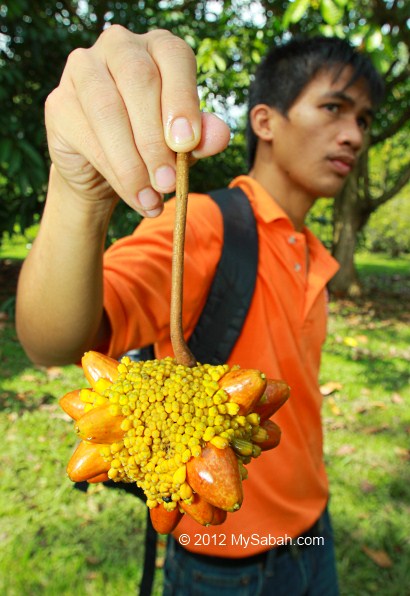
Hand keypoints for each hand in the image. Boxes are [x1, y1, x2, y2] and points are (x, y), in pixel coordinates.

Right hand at [45, 26, 229, 216]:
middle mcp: (119, 47)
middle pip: (139, 81)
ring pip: (108, 109)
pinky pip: (86, 136)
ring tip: (152, 197)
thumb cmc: (152, 145)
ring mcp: (83, 70)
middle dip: (156, 140)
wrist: (106, 169)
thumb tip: (219, 136)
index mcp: (158, 48)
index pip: (173, 58)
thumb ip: (202, 137)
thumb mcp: (183, 144)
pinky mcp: (59, 102)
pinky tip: (134, 196)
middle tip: (168, 183)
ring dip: (132, 162)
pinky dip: (114, 172)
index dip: (182, 100)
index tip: (188, 144)